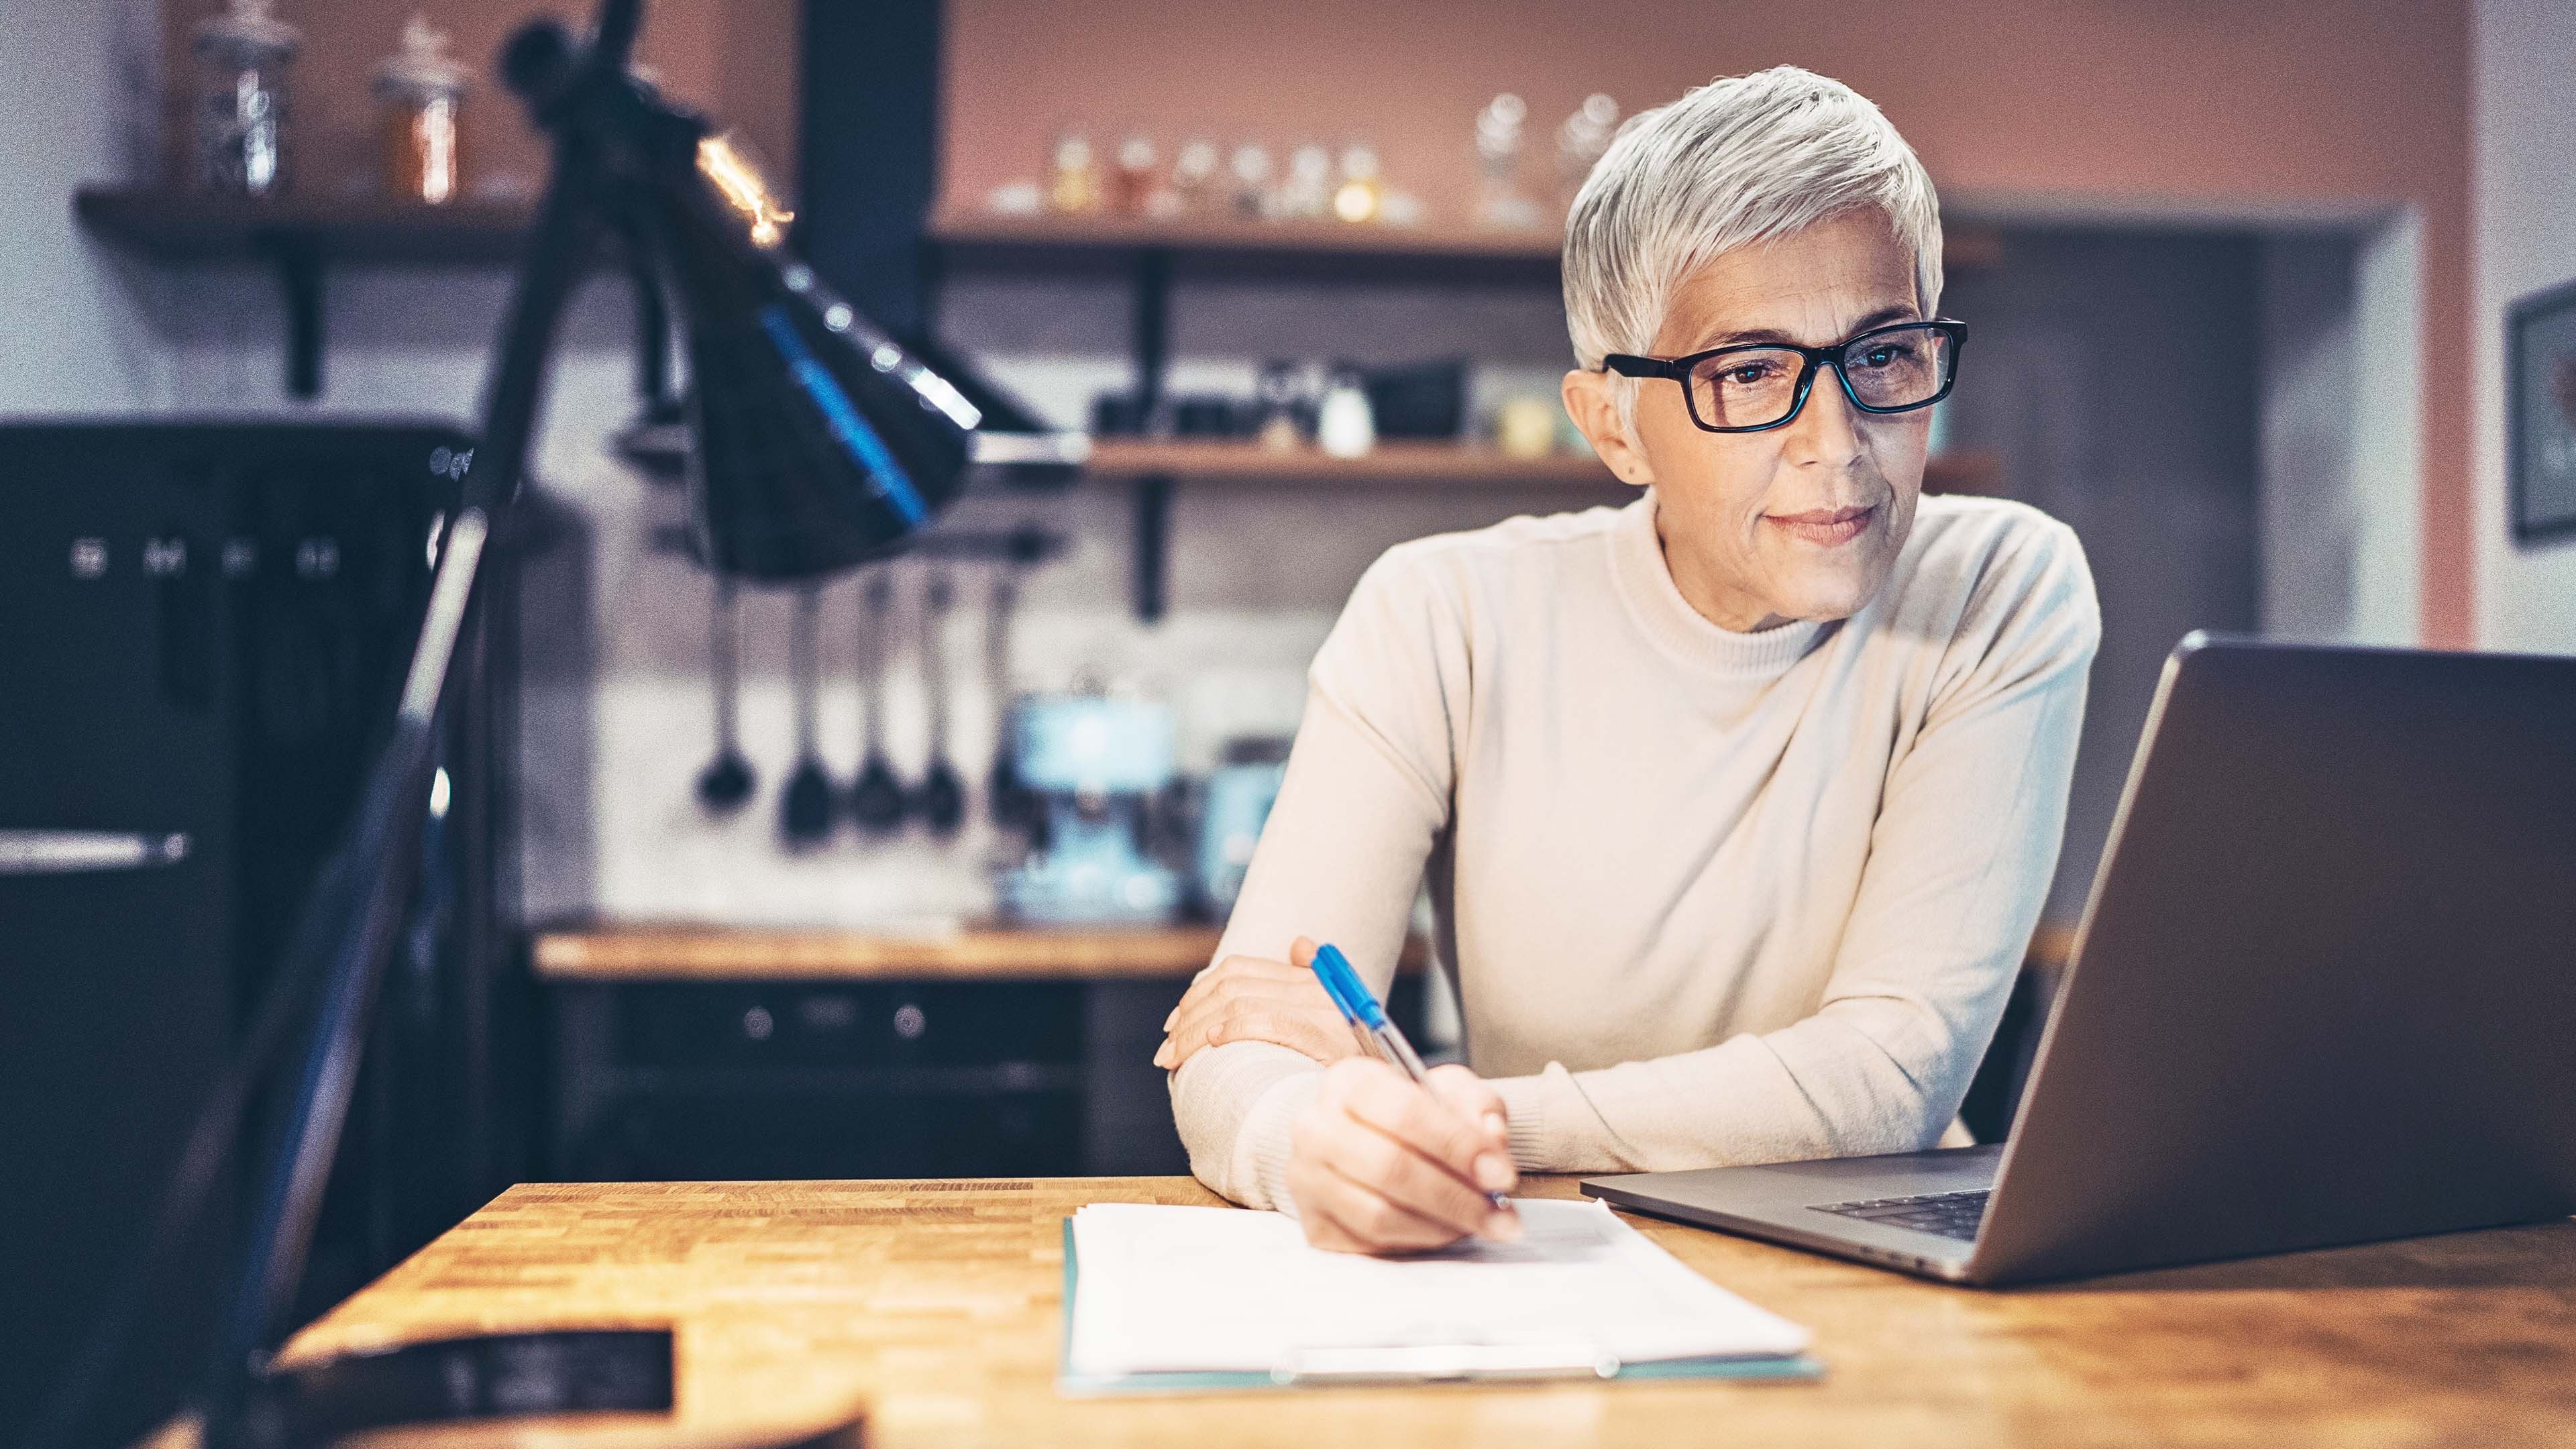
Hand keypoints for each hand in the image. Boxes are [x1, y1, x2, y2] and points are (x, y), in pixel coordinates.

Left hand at [1154, 936, 1361, 1070]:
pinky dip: (1232, 1029)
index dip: (1200, 991)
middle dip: (1189, 1015)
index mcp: (1314, 981)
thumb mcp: (1331, 1025)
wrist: (1382, 1105)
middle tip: (1167, 1046)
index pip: (1241, 969)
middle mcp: (1318, 989)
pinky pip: (1268, 1021)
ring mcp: (1322, 1011)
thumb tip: (1298, 943)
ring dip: (1195, 1030)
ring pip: (1239, 1002)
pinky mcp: (1324, 1037)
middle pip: (1233, 986)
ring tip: (1174, 1057)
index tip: (1176, 1021)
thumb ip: (1308, 986)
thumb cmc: (1349, 1073)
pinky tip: (1211, 1045)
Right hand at [1287, 1057, 1520, 1253]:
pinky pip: (1371, 1245)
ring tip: (1480, 1225)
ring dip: (1442, 1226)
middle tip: (1501, 1217)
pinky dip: (1418, 1242)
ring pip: (1380, 1214)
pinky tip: (1444, 1230)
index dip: (1458, 1146)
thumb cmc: (1408, 1117)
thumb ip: (1478, 1106)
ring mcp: (1307, 1179)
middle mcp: (1316, 1128)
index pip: (1404, 1112)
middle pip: (1390, 1168)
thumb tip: (1493, 1139)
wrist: (1354, 1142)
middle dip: (1457, 1198)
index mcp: (1349, 1081)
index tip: (1502, 1174)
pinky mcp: (1313, 1225)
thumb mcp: (1448, 1092)